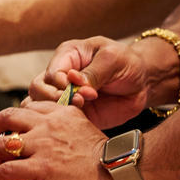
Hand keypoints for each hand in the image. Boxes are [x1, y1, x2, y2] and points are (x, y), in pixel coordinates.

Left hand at [0, 101, 125, 179]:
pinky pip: (7, 169)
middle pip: (6, 117)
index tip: (4, 133)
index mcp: (60, 112)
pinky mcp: (43, 167)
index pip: (25, 108)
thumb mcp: (82, 130)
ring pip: (2, 144)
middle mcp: (48, 124)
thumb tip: (45, 145)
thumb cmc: (106, 159)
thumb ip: (62, 131)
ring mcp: (44, 144)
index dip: (8, 120)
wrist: (120, 171)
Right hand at [27, 37, 148, 129]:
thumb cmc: (127, 63)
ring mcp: (64, 95)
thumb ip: (93, 71)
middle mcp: (60, 75)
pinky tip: (78, 122)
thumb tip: (73, 81)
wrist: (142, 83)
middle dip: (55, 99)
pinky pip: (55, 121)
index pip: (51, 73)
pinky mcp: (72, 113)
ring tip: (80, 110)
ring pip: (40, 106)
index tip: (85, 92)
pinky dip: (61, 124)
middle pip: (38, 89)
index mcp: (67, 55)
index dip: (63, 85)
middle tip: (81, 102)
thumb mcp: (113, 59)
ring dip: (56, 111)